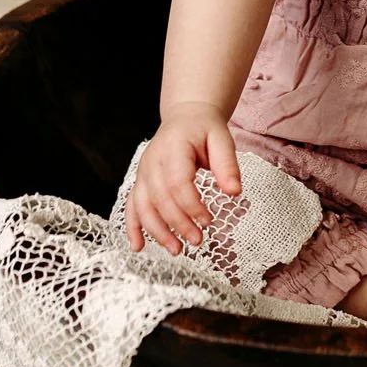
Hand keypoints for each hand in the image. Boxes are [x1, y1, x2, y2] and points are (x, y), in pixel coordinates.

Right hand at [125, 103, 243, 253]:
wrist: (185, 117)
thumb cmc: (204, 129)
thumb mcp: (222, 139)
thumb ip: (228, 165)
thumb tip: (234, 192)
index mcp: (173, 148)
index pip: (178, 183)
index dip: (191, 205)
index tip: (208, 220)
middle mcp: (152, 161)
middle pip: (160, 198)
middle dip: (177, 223)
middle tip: (197, 240)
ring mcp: (143, 172)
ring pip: (143, 206)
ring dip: (157, 231)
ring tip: (176, 250)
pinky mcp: (140, 182)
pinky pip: (132, 206)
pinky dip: (132, 227)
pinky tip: (139, 246)